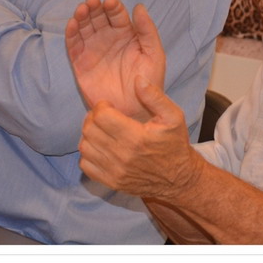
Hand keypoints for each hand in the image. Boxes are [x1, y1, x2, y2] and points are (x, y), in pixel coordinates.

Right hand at [65, 0, 165, 120]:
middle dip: (94, 7)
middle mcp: (108, 39)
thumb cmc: (148, 83)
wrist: (133, 111)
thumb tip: (138, 6)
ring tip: (82, 9)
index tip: (111, 1)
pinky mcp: (80, 63)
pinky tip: (72, 24)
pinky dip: (71, 34)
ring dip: (81, 16)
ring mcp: (93, 50)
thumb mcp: (153, 55)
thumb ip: (148, 30)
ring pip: (84, 27)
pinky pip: (73, 45)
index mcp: (126, 34)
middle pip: (97, 17)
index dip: (113, 6)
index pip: (117, 14)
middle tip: (92, 1)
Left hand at [79, 77, 202, 201]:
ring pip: (85, 147)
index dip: (102, 106)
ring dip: (89, 135)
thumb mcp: (173, 117)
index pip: (101, 116)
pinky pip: (85, 165)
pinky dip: (88, 154)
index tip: (110, 106)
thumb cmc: (174, 144)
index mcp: (136, 138)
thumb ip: (155, 97)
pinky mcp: (111, 182)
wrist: (178, 179)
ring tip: (102, 130)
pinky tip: (100, 147)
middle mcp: (122, 156)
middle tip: (104, 116)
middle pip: (90, 130)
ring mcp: (115, 172)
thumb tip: (137, 79)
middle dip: (93, 118)